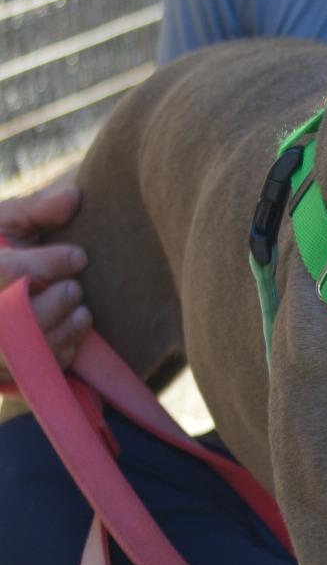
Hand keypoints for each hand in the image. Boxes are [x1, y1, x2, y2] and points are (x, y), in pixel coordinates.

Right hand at [0, 184, 91, 379]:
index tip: (79, 256)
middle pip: (17, 316)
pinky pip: (35, 369)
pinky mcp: (3, 370)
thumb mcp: (4, 223)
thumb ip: (36, 209)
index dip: (49, 264)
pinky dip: (60, 351)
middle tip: (76, 288)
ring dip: (63, 328)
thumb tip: (74, 195)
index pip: (9, 271)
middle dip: (56, 301)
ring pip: (28, 347)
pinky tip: (73, 332)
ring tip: (81, 312)